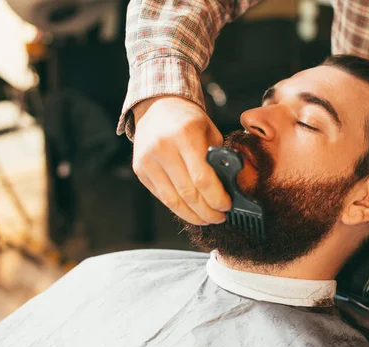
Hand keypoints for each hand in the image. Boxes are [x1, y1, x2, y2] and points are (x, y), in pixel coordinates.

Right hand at [132, 96, 230, 224]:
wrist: (158, 107)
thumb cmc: (189, 121)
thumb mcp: (210, 132)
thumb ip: (218, 158)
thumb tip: (228, 188)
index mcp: (185, 135)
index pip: (202, 178)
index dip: (217, 198)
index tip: (227, 205)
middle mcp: (163, 147)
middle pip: (188, 193)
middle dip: (207, 211)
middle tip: (220, 217)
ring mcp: (148, 160)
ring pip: (173, 200)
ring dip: (193, 215)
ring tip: (207, 219)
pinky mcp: (140, 170)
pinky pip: (162, 197)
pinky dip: (178, 207)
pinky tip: (191, 211)